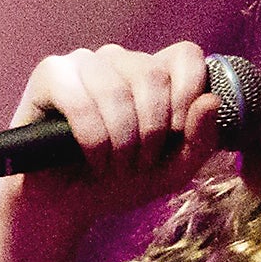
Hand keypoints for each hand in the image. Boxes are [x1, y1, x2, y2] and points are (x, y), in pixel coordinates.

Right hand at [6, 41, 220, 230]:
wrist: (66, 206)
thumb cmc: (118, 183)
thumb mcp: (172, 170)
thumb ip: (201, 140)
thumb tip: (210, 102)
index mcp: (152, 72)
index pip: (185, 55)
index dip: (188, 93)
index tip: (177, 134)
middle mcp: (118, 60)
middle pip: (153, 75)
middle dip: (151, 131)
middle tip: (137, 164)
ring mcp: (82, 63)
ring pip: (117, 90)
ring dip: (120, 140)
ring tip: (112, 166)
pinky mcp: (50, 75)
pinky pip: (79, 101)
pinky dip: (92, 139)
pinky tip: (91, 158)